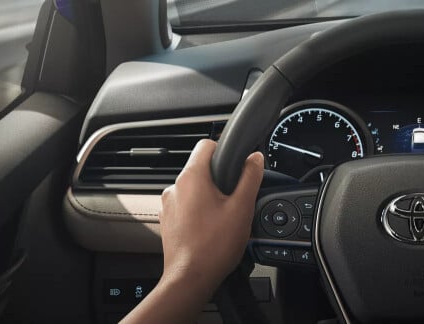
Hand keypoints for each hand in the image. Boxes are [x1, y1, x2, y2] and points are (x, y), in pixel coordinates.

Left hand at [159, 139, 263, 288]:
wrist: (191, 279)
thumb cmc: (214, 246)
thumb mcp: (242, 208)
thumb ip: (250, 177)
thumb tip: (255, 158)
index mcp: (191, 178)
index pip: (206, 144)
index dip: (224, 149)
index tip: (236, 163)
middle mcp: (175, 188)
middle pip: (200, 168)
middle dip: (220, 179)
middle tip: (235, 199)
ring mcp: (168, 205)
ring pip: (194, 189)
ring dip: (209, 197)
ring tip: (224, 218)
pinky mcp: (168, 221)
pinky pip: (186, 206)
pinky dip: (199, 212)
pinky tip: (211, 228)